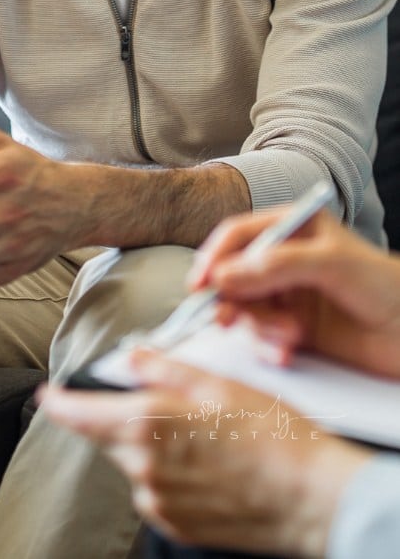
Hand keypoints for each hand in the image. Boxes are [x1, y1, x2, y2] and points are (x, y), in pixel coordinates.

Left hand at [39, 350, 370, 556]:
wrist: (311, 497)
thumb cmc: (273, 437)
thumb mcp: (216, 383)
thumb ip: (164, 368)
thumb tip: (134, 356)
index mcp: (147, 425)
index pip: (80, 415)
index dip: (59, 403)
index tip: (48, 394)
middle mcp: (144, 469)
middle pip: (109, 437)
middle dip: (124, 418)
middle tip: (171, 405)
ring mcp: (160, 502)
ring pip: (134, 465)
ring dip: (151, 447)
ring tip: (202, 437)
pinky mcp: (177, 526)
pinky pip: (156, 492)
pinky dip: (169, 475)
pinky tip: (207, 464)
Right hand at [190, 207, 399, 378]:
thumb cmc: (385, 286)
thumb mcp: (331, 263)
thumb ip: (276, 265)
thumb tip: (224, 275)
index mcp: (292, 229)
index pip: (239, 235)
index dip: (214, 256)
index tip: (200, 283)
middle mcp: (284, 260)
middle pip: (234, 274)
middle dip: (232, 298)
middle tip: (226, 318)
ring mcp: (288, 296)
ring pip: (246, 309)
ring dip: (259, 326)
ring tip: (288, 337)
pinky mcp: (294, 329)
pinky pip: (262, 337)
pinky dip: (268, 346)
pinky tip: (287, 353)